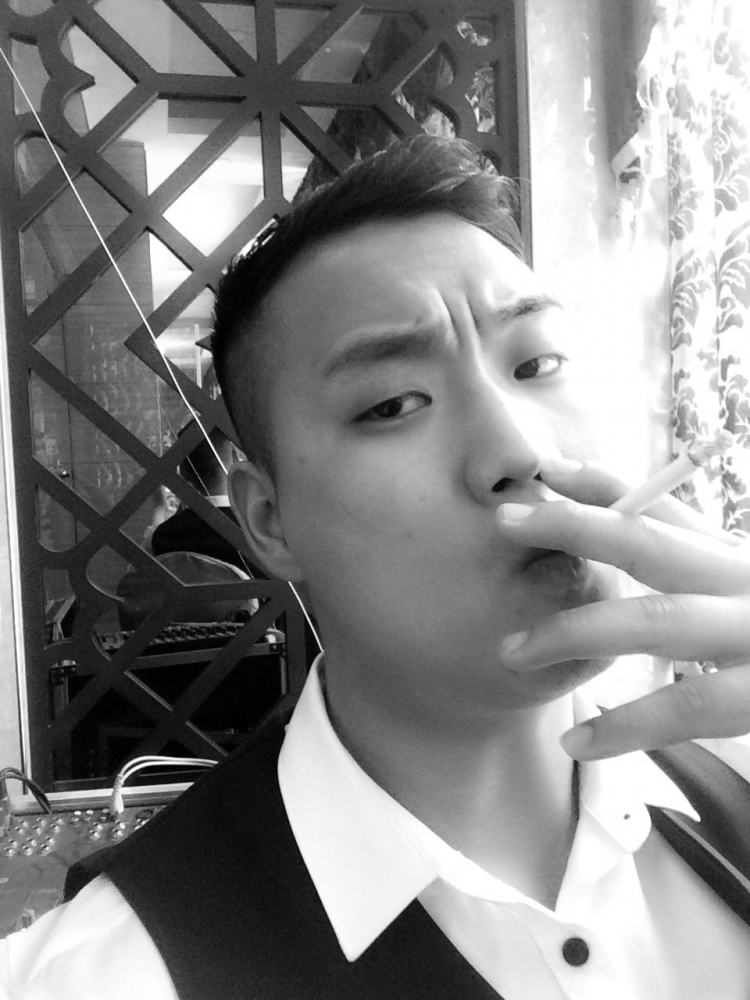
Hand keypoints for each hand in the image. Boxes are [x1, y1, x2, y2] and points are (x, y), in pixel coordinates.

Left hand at [495, 457, 749, 759]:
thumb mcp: (734, 583)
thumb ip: (681, 548)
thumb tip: (592, 501)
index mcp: (733, 557)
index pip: (659, 506)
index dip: (599, 484)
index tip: (543, 469)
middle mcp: (745, 582)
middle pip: (652, 544)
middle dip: (574, 527)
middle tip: (503, 522)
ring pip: (658, 623)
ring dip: (576, 631)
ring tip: (512, 652)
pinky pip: (687, 708)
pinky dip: (628, 725)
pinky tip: (577, 741)